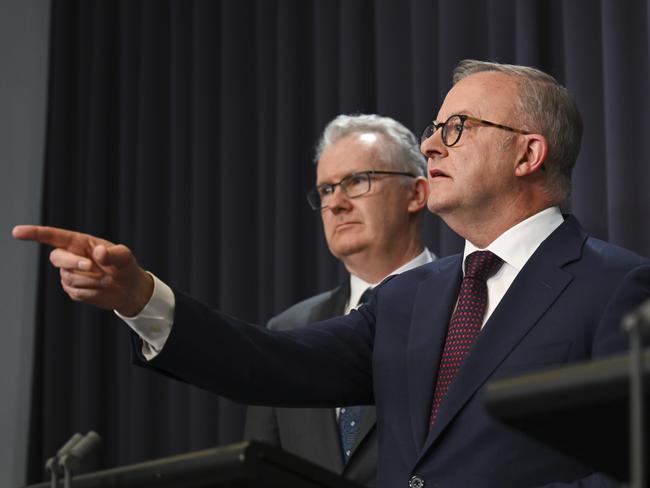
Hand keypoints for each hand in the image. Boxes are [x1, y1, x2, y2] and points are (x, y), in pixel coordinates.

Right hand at [13, 225, 153, 316]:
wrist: (129, 289)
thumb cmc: (126, 267)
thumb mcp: (124, 257)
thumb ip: (113, 254)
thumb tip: (99, 252)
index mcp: (80, 243)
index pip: (54, 236)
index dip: (35, 233)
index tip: (17, 232)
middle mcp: (71, 257)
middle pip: (57, 258)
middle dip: (73, 262)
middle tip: (92, 267)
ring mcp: (70, 274)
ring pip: (69, 278)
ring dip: (91, 281)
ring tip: (107, 279)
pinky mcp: (73, 290)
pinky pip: (77, 292)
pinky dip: (92, 292)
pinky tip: (102, 289)